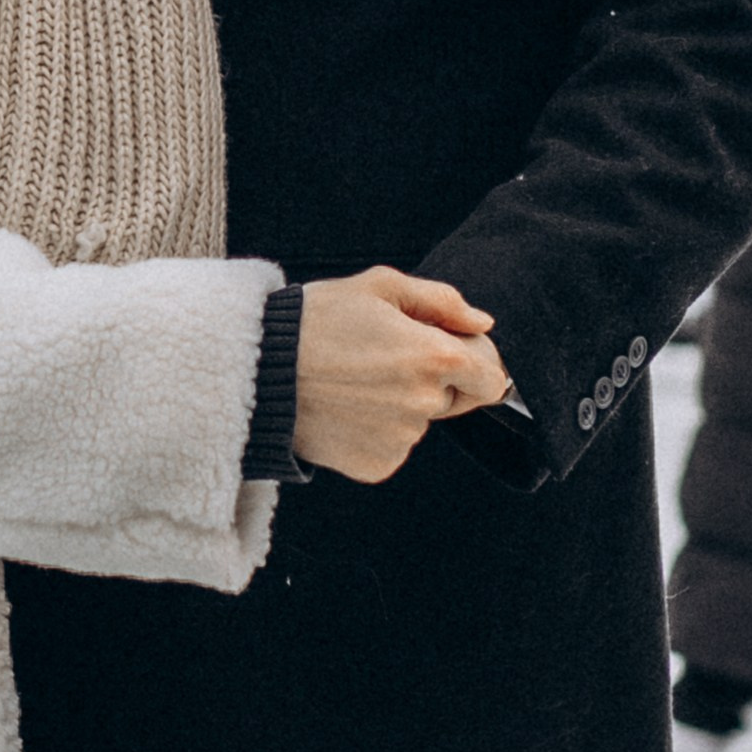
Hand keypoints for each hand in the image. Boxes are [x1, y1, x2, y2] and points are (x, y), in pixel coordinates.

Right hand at [294, 269, 507, 483]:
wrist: (258, 371)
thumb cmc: (318, 319)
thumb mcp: (379, 286)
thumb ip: (441, 301)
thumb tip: (483, 324)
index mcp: (435, 356)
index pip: (493, 376)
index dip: (474, 361)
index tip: (446, 350)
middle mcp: (426, 403)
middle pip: (457, 398)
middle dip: (435, 380)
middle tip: (385, 359)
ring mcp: (402, 439)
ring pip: (420, 422)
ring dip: (401, 405)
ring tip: (354, 381)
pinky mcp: (378, 465)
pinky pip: (393, 446)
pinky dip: (376, 431)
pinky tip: (345, 408)